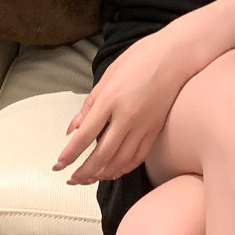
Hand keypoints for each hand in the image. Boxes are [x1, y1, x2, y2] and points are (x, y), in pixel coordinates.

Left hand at [51, 31, 190, 185]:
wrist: (177, 55)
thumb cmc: (141, 57)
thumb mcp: (109, 73)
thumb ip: (90, 102)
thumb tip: (74, 128)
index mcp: (111, 99)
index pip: (85, 136)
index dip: (69, 155)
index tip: (58, 166)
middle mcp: (127, 117)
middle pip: (101, 155)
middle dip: (84, 172)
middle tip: (71, 179)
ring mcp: (143, 126)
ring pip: (120, 161)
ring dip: (102, 174)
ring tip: (89, 179)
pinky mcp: (156, 130)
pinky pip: (138, 157)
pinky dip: (124, 168)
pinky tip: (114, 171)